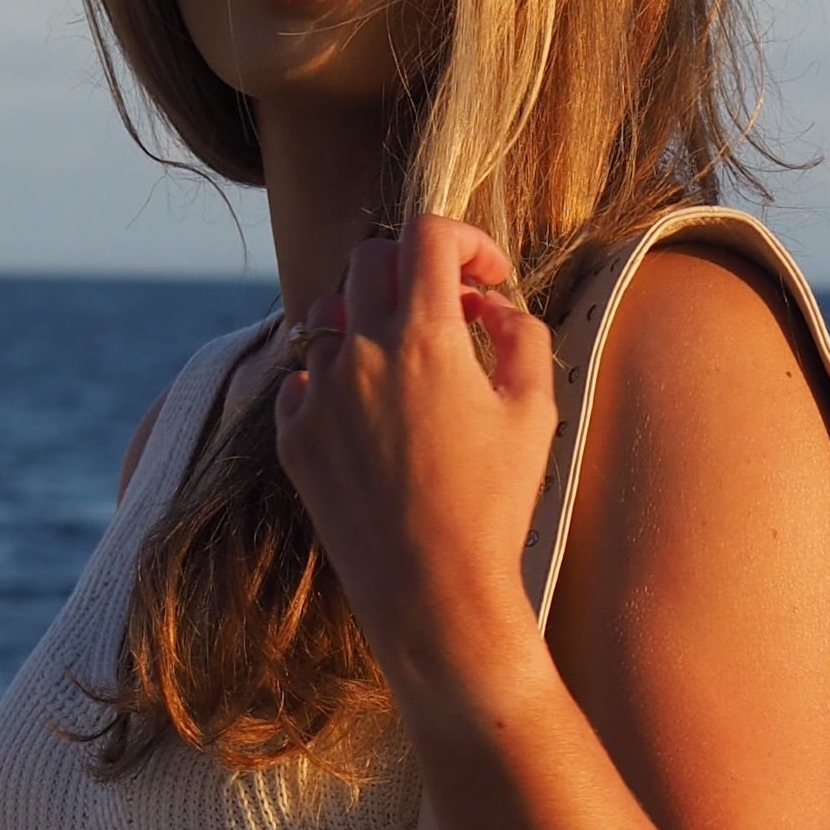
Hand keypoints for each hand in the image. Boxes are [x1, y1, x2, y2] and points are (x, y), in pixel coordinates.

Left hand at [272, 217, 558, 705]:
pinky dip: (333, 376)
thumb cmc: (494, 506)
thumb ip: (521, 335)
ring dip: (368, 318)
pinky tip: (367, 410)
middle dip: (413, 269)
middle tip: (447, 309)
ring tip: (404, 361)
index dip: (465, 240)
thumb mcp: (534, 412)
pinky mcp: (295, 437)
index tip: (486, 277)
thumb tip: (491, 306)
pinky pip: (301, 377)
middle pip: (369, 259)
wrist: (432, 593)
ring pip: (328, 314)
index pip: (428, 235)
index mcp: (425, 338)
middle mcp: (361, 353)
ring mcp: (319, 394)